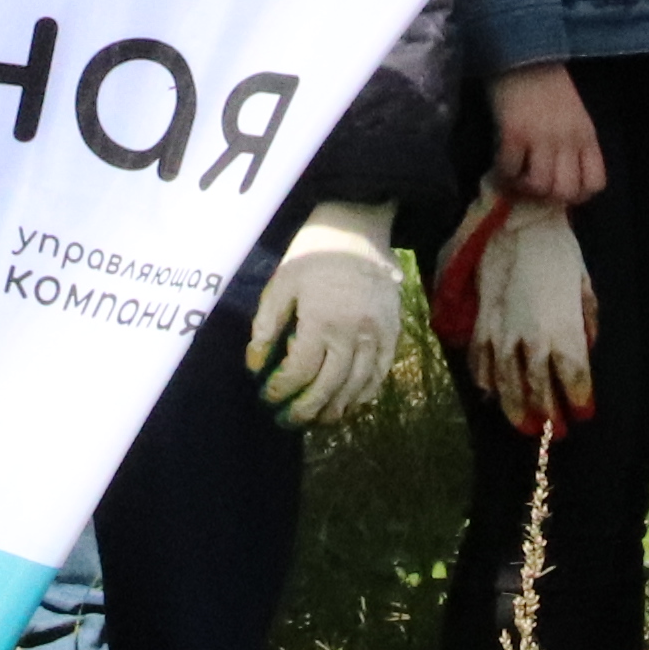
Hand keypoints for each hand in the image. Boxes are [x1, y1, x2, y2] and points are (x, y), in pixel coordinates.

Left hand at [246, 204, 410, 428]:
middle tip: (289, 421)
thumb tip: (255, 364)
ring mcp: (377, 334)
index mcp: (321, 320)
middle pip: (329, 385)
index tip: (267, 395)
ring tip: (318, 420)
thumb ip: (266, 326)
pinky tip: (351, 404)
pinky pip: (381, 372)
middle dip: (306, 408)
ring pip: (357, 385)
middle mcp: (352, 333)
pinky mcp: (393, 331)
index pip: (300, 370)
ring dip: (336, 408)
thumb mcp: (281, 284)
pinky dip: (366, 393)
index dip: (281, 389)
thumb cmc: (313, 254)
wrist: (357, 228)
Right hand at [456, 193, 596, 433]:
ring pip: (506, 382)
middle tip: (554, 433)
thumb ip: (585, 323)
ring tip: (523, 427)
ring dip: (515, 408)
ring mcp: (502, 332)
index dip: (579, 400)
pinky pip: (480, 359)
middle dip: (548, 415)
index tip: (583, 415)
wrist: (520, 222)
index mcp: (563, 331)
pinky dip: (484, 379)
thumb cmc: (559, 252)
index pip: (573, 378)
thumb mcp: (584, 288)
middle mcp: (532, 339)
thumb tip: (585, 348)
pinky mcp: (481, 321)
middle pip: (538, 389)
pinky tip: (489, 392)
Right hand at [487, 62, 607, 209]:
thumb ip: (571, 142)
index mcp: (586, 135)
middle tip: (532, 189)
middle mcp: (568, 139)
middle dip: (548, 198)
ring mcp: (541, 136)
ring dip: (524, 190)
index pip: (595, 183)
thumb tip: (557, 175)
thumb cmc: (546, 82)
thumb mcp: (572, 114)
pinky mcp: (514, 132)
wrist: (523, 51)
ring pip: (540, 186)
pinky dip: (502, 175)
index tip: (559, 191)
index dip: (577, 196)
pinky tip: (499, 167)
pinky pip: (509, 169)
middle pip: (567, 191)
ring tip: (514, 180)